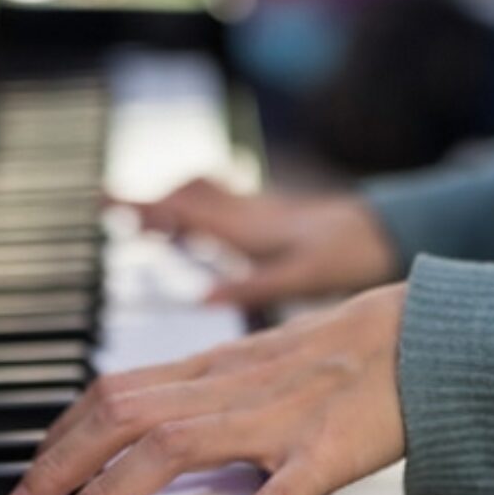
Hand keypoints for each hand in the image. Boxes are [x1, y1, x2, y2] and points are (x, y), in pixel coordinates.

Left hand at [4, 284, 408, 494]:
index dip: (65, 431)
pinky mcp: (327, 449)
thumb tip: (154, 419)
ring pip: (177, 443)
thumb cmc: (347, 351)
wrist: (427, 337)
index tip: (34, 469)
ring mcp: (280, 416)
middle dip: (63, 460)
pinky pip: (280, 493)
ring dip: (117, 489)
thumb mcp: (263, 360)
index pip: (119, 389)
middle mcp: (235, 386)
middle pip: (126, 411)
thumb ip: (210, 387)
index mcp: (219, 366)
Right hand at [131, 178, 396, 305]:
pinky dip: (194, 212)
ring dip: (170, 203)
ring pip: (201, 196)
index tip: (105, 202)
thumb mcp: (303, 278)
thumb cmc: (352, 254)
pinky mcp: (269, 217)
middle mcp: (248, 212)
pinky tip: (189, 231)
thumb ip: (252, 287)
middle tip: (109, 211)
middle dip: (147, 201)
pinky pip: (220, 205)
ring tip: (141, 224)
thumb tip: (201, 299)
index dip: (143, 204)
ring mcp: (258, 211)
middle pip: (185, 195)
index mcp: (248, 226)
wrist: (388, 230)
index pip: (183, 207)